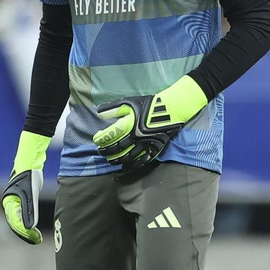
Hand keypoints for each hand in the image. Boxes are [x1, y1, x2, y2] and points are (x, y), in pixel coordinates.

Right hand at [2, 131, 50, 244]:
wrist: (29, 163)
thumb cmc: (29, 176)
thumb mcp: (31, 193)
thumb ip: (30, 210)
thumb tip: (31, 227)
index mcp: (9, 203)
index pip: (15, 222)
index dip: (25, 232)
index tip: (35, 237)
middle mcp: (10, 205)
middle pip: (15, 224)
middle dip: (26, 234)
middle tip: (37, 240)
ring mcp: (14, 204)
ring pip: (19, 222)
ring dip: (27, 231)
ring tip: (37, 239)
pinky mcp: (21, 202)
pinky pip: (23, 217)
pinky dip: (28, 225)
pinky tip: (35, 230)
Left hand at [93, 76, 207, 170]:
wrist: (172, 109)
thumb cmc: (150, 104)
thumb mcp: (131, 102)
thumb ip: (114, 108)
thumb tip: (99, 112)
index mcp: (130, 125)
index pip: (111, 136)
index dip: (101, 140)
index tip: (96, 140)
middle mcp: (137, 137)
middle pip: (117, 149)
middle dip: (106, 151)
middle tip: (100, 152)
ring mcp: (147, 145)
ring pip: (128, 157)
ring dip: (117, 160)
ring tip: (110, 160)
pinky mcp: (155, 149)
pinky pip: (142, 161)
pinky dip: (132, 166)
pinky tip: (125, 167)